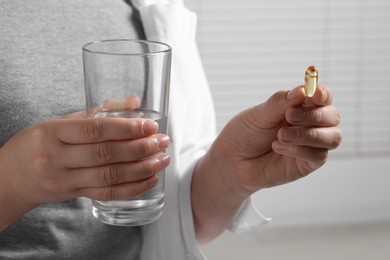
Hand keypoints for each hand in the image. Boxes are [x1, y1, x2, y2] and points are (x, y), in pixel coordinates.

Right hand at [0, 114, 169, 224]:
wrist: (12, 177)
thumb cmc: (40, 143)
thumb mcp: (61, 122)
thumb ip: (99, 112)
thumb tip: (135, 103)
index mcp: (52, 133)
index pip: (94, 130)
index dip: (126, 128)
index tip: (150, 126)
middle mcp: (57, 158)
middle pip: (106, 154)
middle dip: (140, 148)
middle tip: (163, 141)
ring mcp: (64, 180)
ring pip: (109, 177)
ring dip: (141, 169)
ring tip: (162, 159)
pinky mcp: (73, 195)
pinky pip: (106, 194)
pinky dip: (132, 188)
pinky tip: (150, 180)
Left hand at [215, 84, 341, 193]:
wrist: (232, 160)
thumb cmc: (246, 134)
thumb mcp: (259, 114)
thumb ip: (280, 102)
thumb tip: (302, 90)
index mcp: (300, 107)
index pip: (322, 97)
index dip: (323, 94)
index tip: (315, 94)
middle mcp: (310, 124)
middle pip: (332, 116)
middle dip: (314, 114)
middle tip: (289, 116)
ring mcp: (311, 144)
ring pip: (332, 137)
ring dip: (308, 135)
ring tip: (280, 136)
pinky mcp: (308, 163)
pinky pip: (318, 155)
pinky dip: (300, 150)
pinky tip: (277, 147)